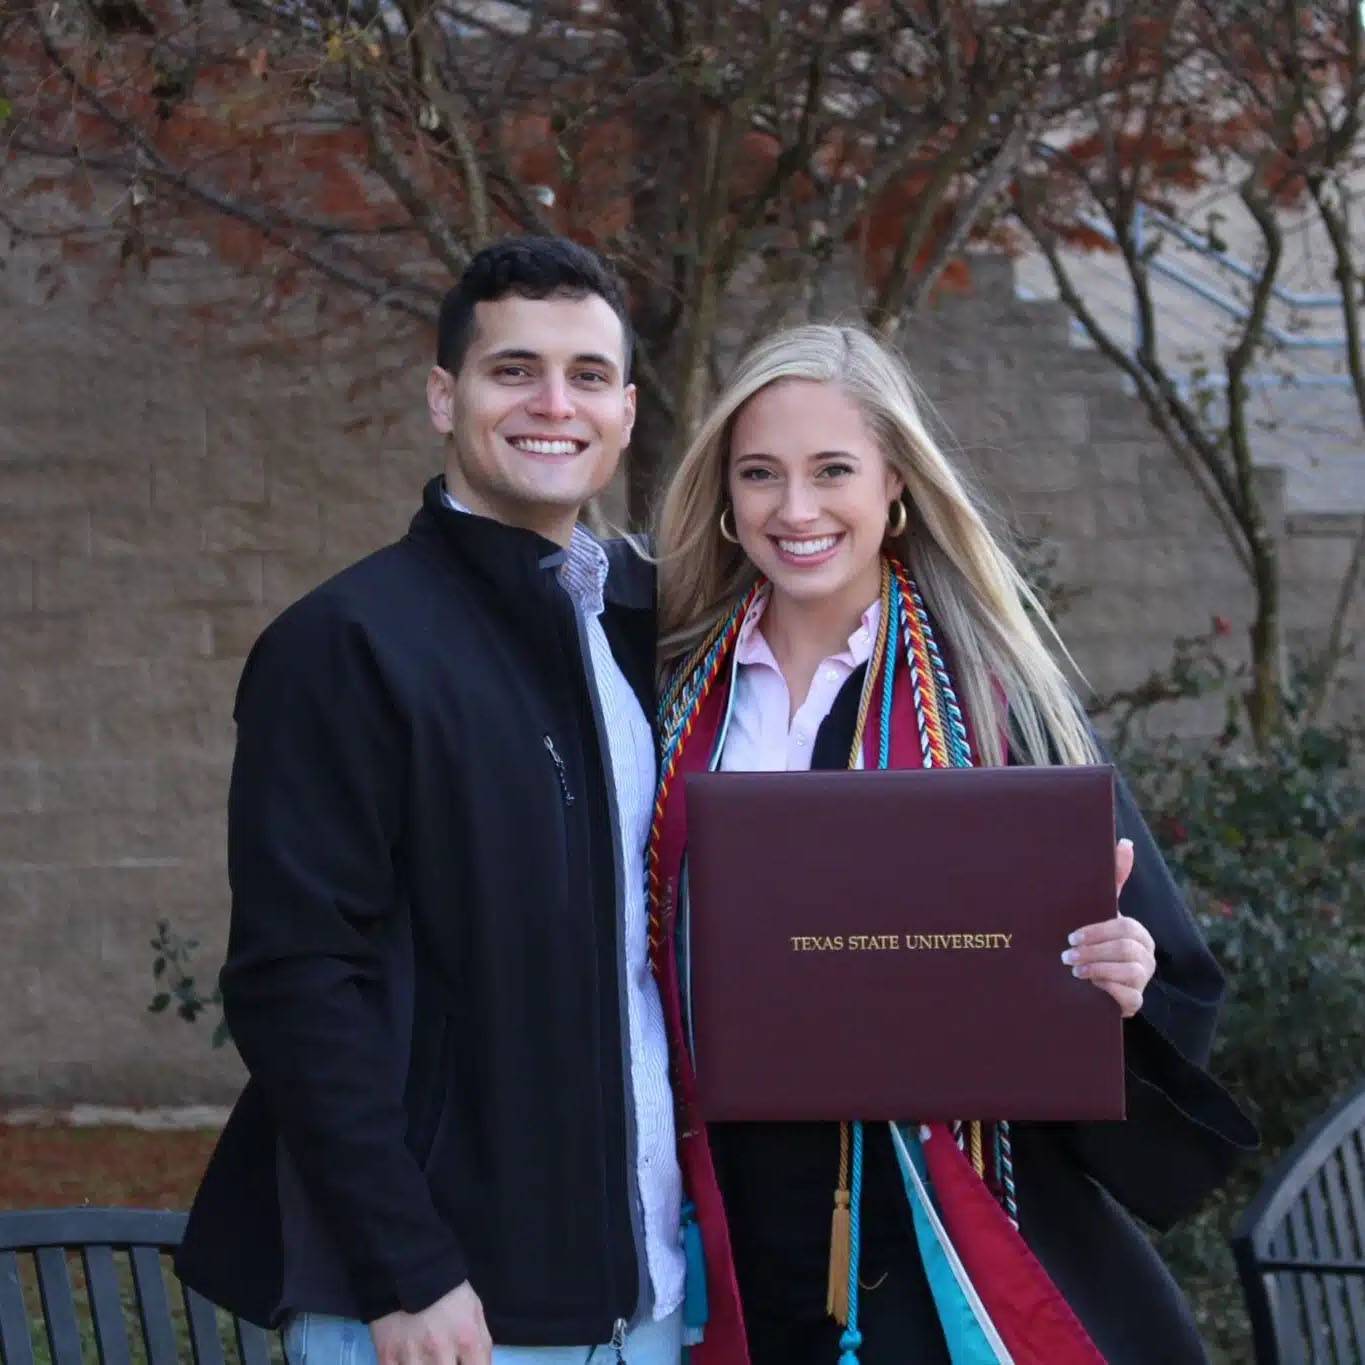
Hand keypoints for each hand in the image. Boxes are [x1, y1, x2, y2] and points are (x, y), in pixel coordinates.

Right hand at [371, 1281, 491, 1364]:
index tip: (463, 1363)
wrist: (409, 1266)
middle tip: (444, 1357)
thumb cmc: (448, 1291)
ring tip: (426, 1357)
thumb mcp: (475, 1310)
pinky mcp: (386, 1356)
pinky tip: (409, 1359)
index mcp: (467, 1339)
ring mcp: (412, 1356)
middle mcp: (441, 1351)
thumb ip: (481, 1344)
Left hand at [1062, 838, 1155, 1017]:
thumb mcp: (1098, 911)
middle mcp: (1146, 956)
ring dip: (1097, 970)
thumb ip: (1113, 878)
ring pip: (1129, 973)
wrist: (1084, 982)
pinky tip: (1088, 988)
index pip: (1125, 927)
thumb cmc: (1092, 940)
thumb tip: (1126, 842)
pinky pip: (1129, 998)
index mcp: (1138, 933)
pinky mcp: (1134, 1003)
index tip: (1070, 937)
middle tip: (1066, 956)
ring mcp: (1142, 981)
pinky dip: (1106, 991)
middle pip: (1126, 949)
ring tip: (1074, 970)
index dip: (1097, 932)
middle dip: (1093, 951)